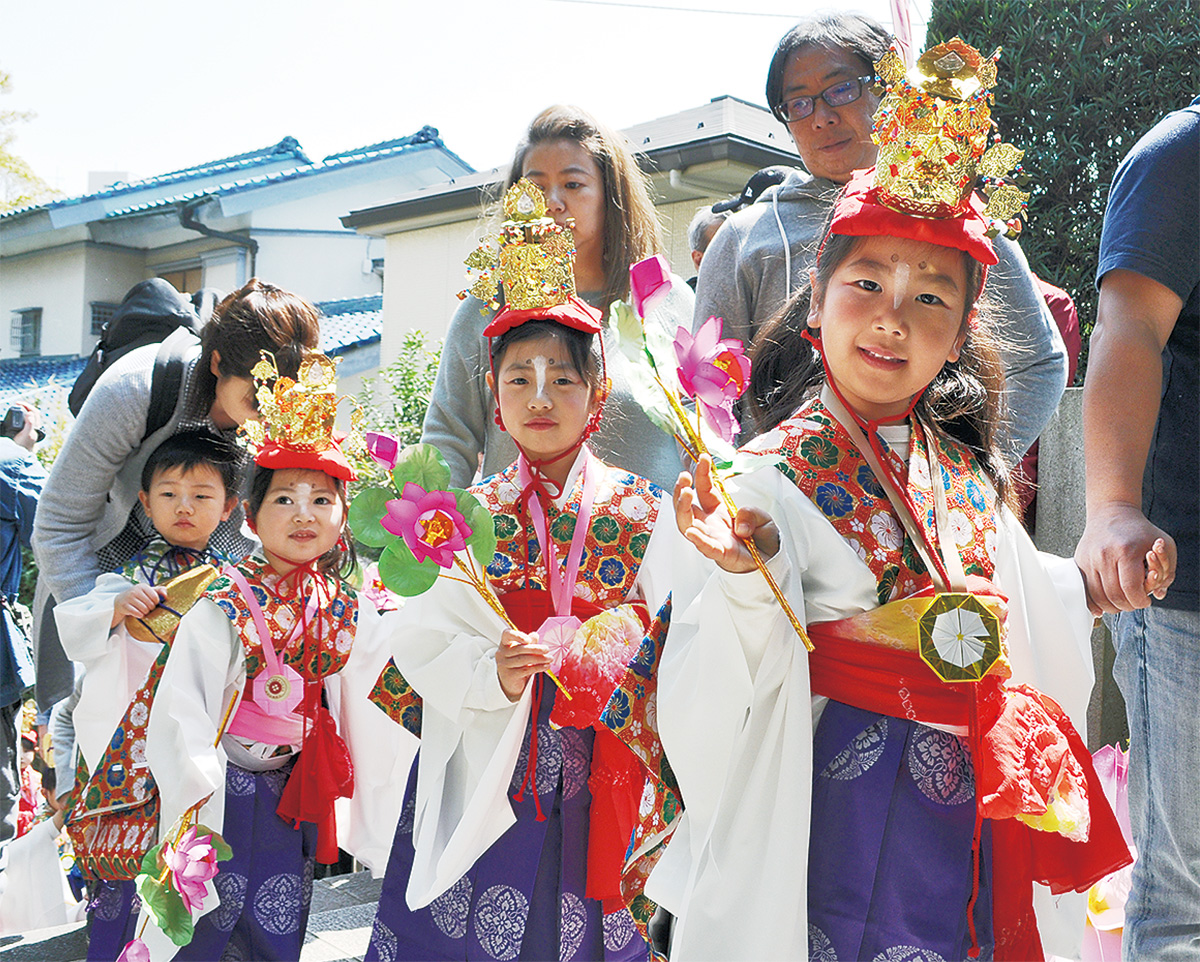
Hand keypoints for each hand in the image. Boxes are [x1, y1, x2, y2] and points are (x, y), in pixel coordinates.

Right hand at [12, 404, 40, 451]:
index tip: (17, 403)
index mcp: (36, 426)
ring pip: (29, 416)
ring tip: (17, 407)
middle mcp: (35, 427)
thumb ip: (29, 424)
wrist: (21, 454)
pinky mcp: (25, 431)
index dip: (27, 405)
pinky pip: (25, 421)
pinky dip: (21, 416)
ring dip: (24, 410)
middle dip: (25, 406)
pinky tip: (16, 416)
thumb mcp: (26, 434)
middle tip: (16, 404)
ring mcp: (30, 429)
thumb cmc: (24, 445)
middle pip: (32, 412)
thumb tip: (30, 413)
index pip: (34, 411)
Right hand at [112, 584, 167, 627]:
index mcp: (143, 586)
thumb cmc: (138, 595)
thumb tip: (166, 595)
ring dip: (146, 612)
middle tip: (149, 608)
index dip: (156, 602)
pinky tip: (139, 613)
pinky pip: (137, 613)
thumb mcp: (148, 591)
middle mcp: (135, 590)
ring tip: (144, 611)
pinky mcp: (124, 606)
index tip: (154, 603)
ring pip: (144, 609)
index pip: (155, 597)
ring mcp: (129, 598)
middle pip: (150, 604)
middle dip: (151, 608)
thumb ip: (159, 590)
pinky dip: (140, 615)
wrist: (121, 600)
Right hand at [496, 628, 551, 700]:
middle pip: (519, 649)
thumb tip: (534, 635)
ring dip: (540, 659)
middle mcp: (501, 653)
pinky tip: (546, 666)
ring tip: (550, 658)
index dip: (518, 636)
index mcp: (504, 643)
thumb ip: (529, 642)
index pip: (507, 635)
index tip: (529, 640)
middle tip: (547, 649)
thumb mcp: (523, 651)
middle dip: (536, 649)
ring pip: (524, 660)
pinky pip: (526, 670)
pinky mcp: (509, 675)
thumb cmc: (517, 662)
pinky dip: (538, 667)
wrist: (511, 682)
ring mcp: (504, 665)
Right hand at [673, 456, 778, 572]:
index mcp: (717, 510)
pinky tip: (692, 532)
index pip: (704, 488)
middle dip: (681, 490)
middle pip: (687, 506)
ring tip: (686, 493)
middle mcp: (709, 523)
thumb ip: (751, 513)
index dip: (702, 472)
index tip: (703, 457)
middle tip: (684, 476)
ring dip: (683, 509)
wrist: (768, 561)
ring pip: (687, 524)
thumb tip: (739, 525)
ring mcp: (711, 537)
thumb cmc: (760, 538)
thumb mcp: (761, 517)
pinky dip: (698, 540)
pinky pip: (705, 547)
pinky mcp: (719, 553)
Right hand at [1075, 502, 1175, 614]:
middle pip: (1114, 596)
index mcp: (1125, 551)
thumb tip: (1157, 594)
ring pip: (1098, 597)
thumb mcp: (1163, 544)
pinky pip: (1084, 591)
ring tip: (1122, 602)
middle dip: (1128, 605)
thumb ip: (1167, 571)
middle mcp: (1103, 556)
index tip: (1145, 600)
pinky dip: (1093, 603)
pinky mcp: (1078, 563)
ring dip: (1112, 606)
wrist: (1111, 513)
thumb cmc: (1139, 530)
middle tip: (1135, 601)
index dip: (1140, 601)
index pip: (1130, 589)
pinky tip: (1102, 606)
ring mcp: (1088, 560)